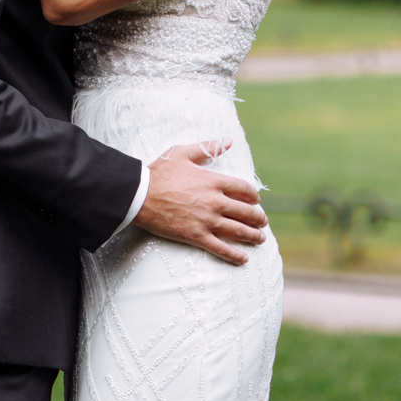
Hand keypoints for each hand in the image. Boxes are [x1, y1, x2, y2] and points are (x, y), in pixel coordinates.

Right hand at [134, 139, 269, 263]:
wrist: (138, 195)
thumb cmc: (158, 173)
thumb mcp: (181, 153)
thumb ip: (206, 147)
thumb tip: (228, 141)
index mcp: (214, 182)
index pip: (245, 190)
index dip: (254, 196)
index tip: (255, 200)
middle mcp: (215, 202)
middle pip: (247, 212)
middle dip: (259, 218)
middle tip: (262, 222)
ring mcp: (207, 221)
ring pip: (240, 231)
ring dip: (254, 236)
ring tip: (260, 238)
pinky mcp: (197, 236)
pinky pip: (222, 249)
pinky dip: (236, 256)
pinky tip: (244, 259)